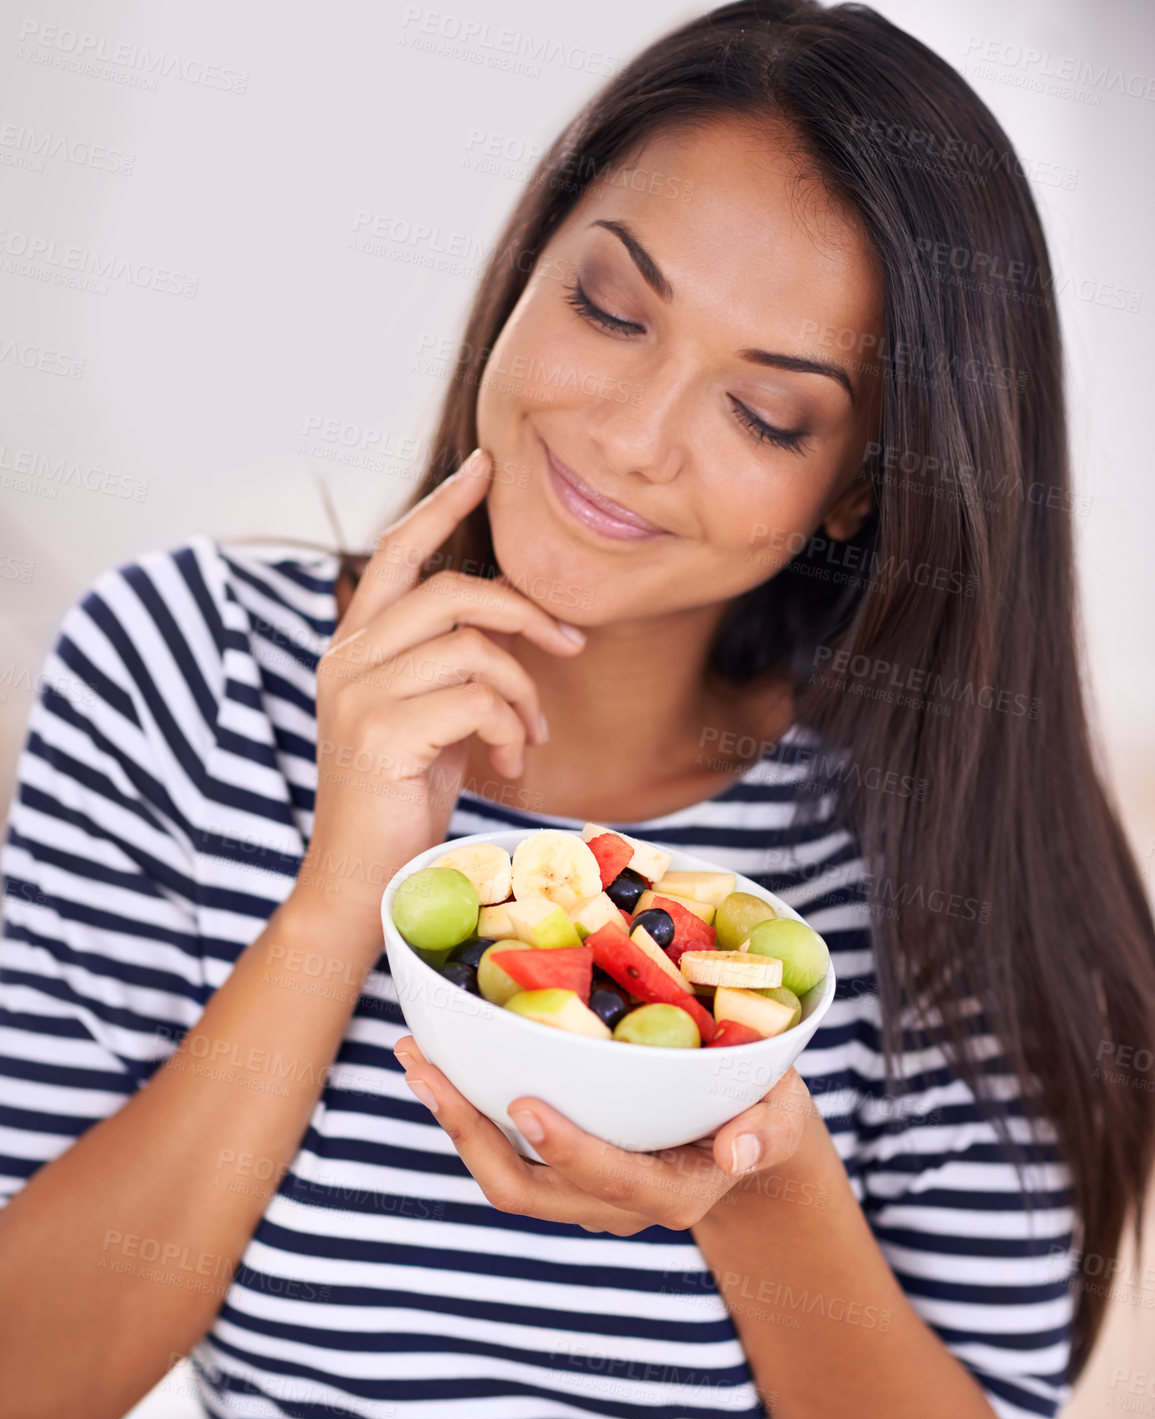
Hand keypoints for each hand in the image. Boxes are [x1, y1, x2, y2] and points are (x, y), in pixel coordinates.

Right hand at [292, 447, 586, 931]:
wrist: (358, 883)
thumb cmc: (400, 804)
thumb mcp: (426, 721)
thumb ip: (447, 670)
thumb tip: (508, 630)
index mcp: (354, 648)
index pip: (397, 553)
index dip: (443, 506)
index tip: (486, 467)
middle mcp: (346, 661)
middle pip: (449, 591)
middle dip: (523, 611)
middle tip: (569, 644)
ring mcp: (358, 695)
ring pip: (472, 648)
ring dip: (522, 693)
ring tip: (530, 738)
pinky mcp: (381, 733)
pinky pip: (476, 699)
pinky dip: (510, 729)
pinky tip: (510, 763)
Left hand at [393, 1038, 814, 1233]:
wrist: (747, 1140)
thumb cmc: (766, 1113)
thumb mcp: (783, 1115)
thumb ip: (767, 1131)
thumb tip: (739, 1151)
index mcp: (670, 1193)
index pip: (609, 1179)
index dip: (565, 1148)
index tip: (524, 1105)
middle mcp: (615, 1206)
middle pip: (527, 1190)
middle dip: (469, 1135)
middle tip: (426, 1068)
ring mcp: (580, 1196)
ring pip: (502, 1176)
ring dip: (453, 1119)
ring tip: (415, 1055)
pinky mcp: (559, 1174)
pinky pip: (501, 1154)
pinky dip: (466, 1110)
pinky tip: (439, 1058)